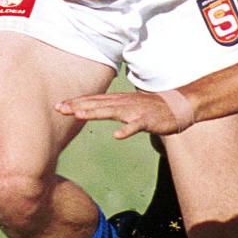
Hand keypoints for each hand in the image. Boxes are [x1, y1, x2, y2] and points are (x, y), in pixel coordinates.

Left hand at [56, 91, 181, 138]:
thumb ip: (112, 107)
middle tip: (60, 108)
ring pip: (112, 112)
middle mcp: (124, 103)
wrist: (178, 106)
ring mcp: (135, 111)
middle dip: (78, 106)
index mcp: (118, 101)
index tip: (59, 106)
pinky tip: (117, 136)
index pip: (94, 100)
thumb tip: (95, 109)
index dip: (76, 103)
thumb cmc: (151, 108)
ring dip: (95, 113)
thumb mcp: (128, 106)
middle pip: (97, 104)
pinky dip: (127, 130)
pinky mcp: (147, 120)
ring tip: (79, 115)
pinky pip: (136, 126)